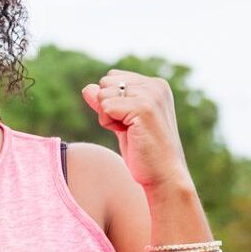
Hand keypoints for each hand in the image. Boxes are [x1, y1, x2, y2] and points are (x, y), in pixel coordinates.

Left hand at [80, 70, 192, 191]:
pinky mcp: (143, 108)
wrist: (163, 174)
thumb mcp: (121, 121)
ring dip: (108, 117)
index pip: (111, 78)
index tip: (130, 121)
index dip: (111, 102)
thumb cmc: (142, 151)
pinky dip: (109, 124)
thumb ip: (106, 102)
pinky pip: (105, 107)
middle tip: (129, 128)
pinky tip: (129, 135)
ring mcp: (151, 95)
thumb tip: (87, 88)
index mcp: (154, 85)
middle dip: (107, 107)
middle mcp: (155, 85)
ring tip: (130, 132)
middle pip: (104, 84)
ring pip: (103, 94)